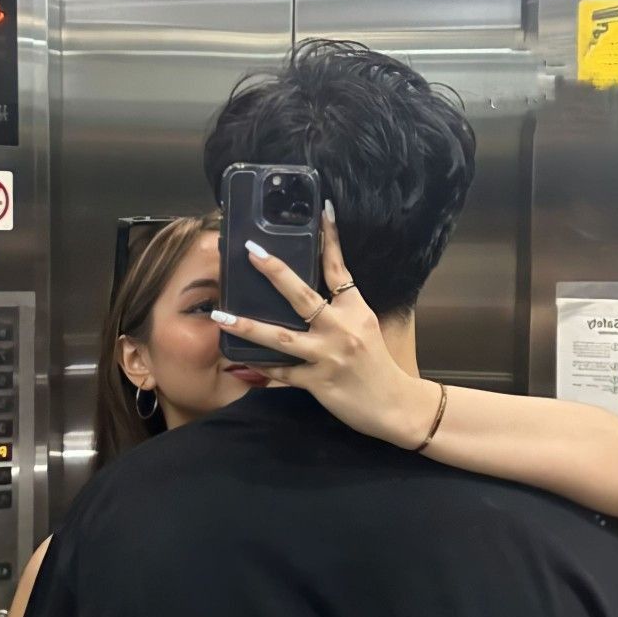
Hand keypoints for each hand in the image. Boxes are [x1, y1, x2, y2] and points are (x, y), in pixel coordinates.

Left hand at [211, 205, 438, 447]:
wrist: (397, 406)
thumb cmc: (378, 366)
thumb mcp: (366, 327)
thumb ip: (341, 308)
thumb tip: (313, 289)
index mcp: (356, 310)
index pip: (340, 269)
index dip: (330, 239)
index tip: (321, 210)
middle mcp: (342, 328)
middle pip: (303, 295)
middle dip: (275, 272)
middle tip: (251, 251)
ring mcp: (328, 356)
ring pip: (281, 337)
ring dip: (248, 325)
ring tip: (221, 315)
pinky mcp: (318, 382)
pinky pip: (282, 372)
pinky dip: (261, 366)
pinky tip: (238, 360)